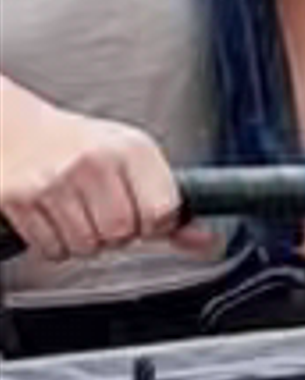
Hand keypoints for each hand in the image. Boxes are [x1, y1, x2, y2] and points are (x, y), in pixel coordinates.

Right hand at [0, 76, 184, 257]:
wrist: (16, 129)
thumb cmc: (80, 147)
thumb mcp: (133, 162)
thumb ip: (171, 205)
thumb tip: (210, 244)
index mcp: (132, 149)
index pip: (162, 213)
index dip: (153, 224)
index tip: (142, 216)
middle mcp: (95, 161)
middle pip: (122, 234)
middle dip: (115, 235)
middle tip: (102, 212)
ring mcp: (55, 180)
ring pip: (87, 247)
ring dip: (84, 240)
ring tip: (76, 211)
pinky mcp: (21, 199)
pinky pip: (53, 250)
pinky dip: (55, 244)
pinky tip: (53, 216)